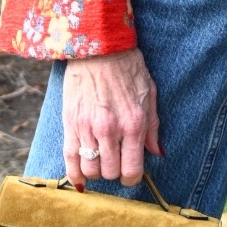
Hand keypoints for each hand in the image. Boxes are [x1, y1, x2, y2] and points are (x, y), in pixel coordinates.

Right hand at [62, 47, 161, 188]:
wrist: (99, 47)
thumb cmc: (128, 68)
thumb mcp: (150, 94)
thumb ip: (153, 128)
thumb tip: (157, 153)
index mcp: (133, 124)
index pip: (131, 171)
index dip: (131, 178)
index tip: (130, 173)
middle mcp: (110, 130)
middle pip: (110, 173)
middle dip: (114, 172)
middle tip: (116, 162)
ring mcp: (87, 128)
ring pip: (90, 169)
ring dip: (96, 171)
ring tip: (100, 161)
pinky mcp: (70, 123)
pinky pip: (69, 158)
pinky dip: (74, 174)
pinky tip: (80, 178)